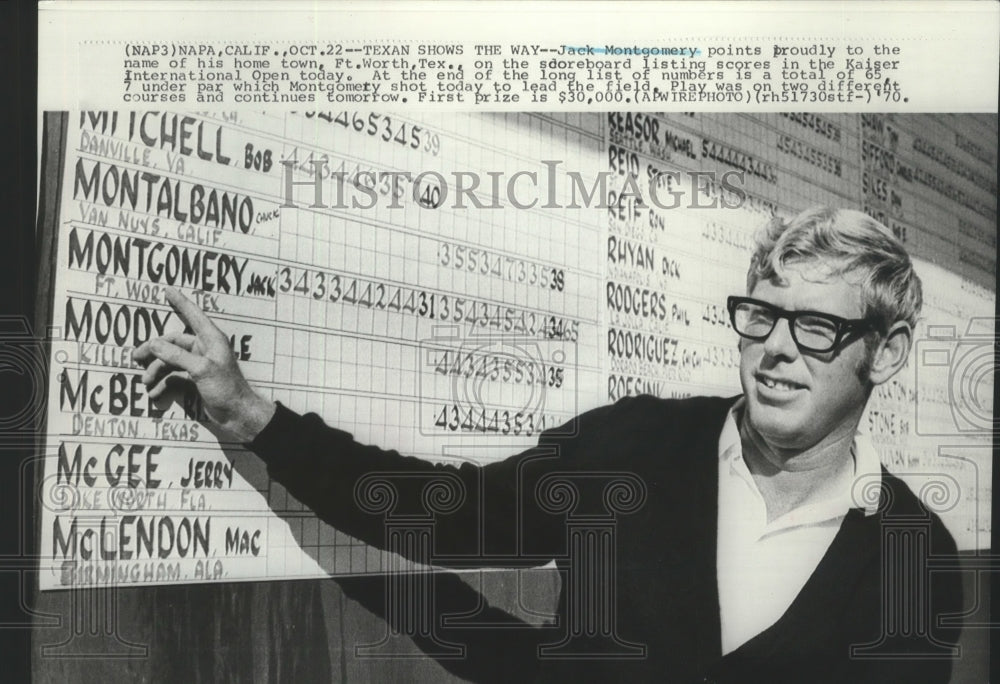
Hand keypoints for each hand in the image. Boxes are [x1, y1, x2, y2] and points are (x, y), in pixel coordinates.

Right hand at [133, 287, 275, 442]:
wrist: (238, 414)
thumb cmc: (226, 388)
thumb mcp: (201, 370)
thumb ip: (177, 356)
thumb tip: (154, 344)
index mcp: (211, 340)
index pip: (193, 315)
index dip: (180, 302)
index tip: (168, 290)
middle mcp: (204, 349)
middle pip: (173, 342)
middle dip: (154, 350)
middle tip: (135, 358)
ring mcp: (199, 364)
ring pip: (171, 360)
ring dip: (157, 370)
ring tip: (145, 382)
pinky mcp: (196, 379)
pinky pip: (174, 376)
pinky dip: (163, 383)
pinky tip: (155, 393)